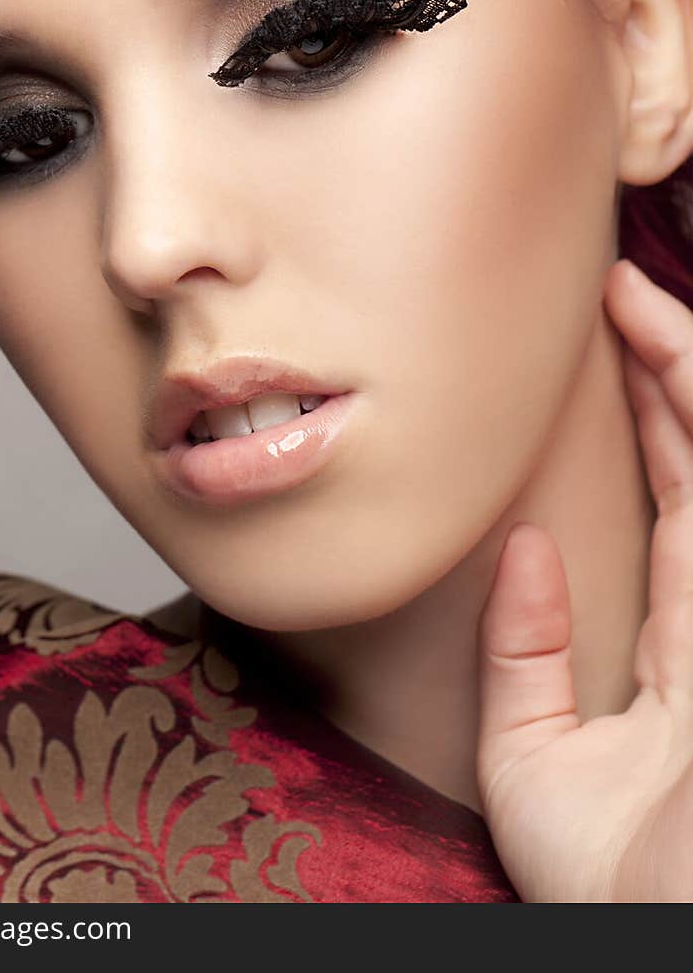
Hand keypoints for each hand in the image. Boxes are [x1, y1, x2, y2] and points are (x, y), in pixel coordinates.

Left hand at [475, 258, 692, 901]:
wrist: (651, 934)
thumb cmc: (610, 882)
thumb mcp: (537, 758)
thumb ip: (526, 657)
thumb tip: (523, 548)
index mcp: (686, 644)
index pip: (681, 504)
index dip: (657, 422)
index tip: (613, 343)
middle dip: (674, 373)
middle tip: (621, 290)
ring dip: (690, 377)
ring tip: (637, 302)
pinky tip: (678, 362)